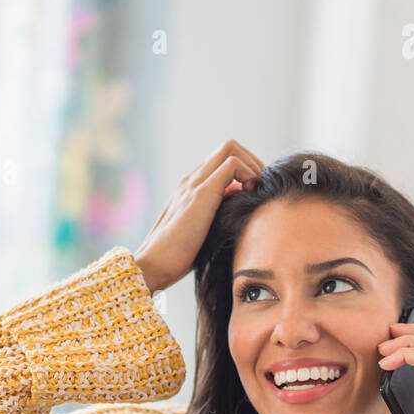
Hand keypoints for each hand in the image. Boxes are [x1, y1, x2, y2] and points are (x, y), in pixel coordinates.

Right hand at [134, 139, 263, 293]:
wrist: (152, 266)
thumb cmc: (175, 259)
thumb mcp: (201, 232)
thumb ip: (215, 215)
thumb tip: (238, 202)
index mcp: (190, 188)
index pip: (222, 161)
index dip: (245, 170)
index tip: (255, 192)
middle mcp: (191, 179)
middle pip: (228, 147)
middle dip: (252, 162)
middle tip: (261, 188)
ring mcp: (194, 183)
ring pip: (231, 148)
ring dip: (252, 165)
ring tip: (257, 191)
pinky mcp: (201, 193)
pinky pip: (232, 164)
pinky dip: (248, 174)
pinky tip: (249, 196)